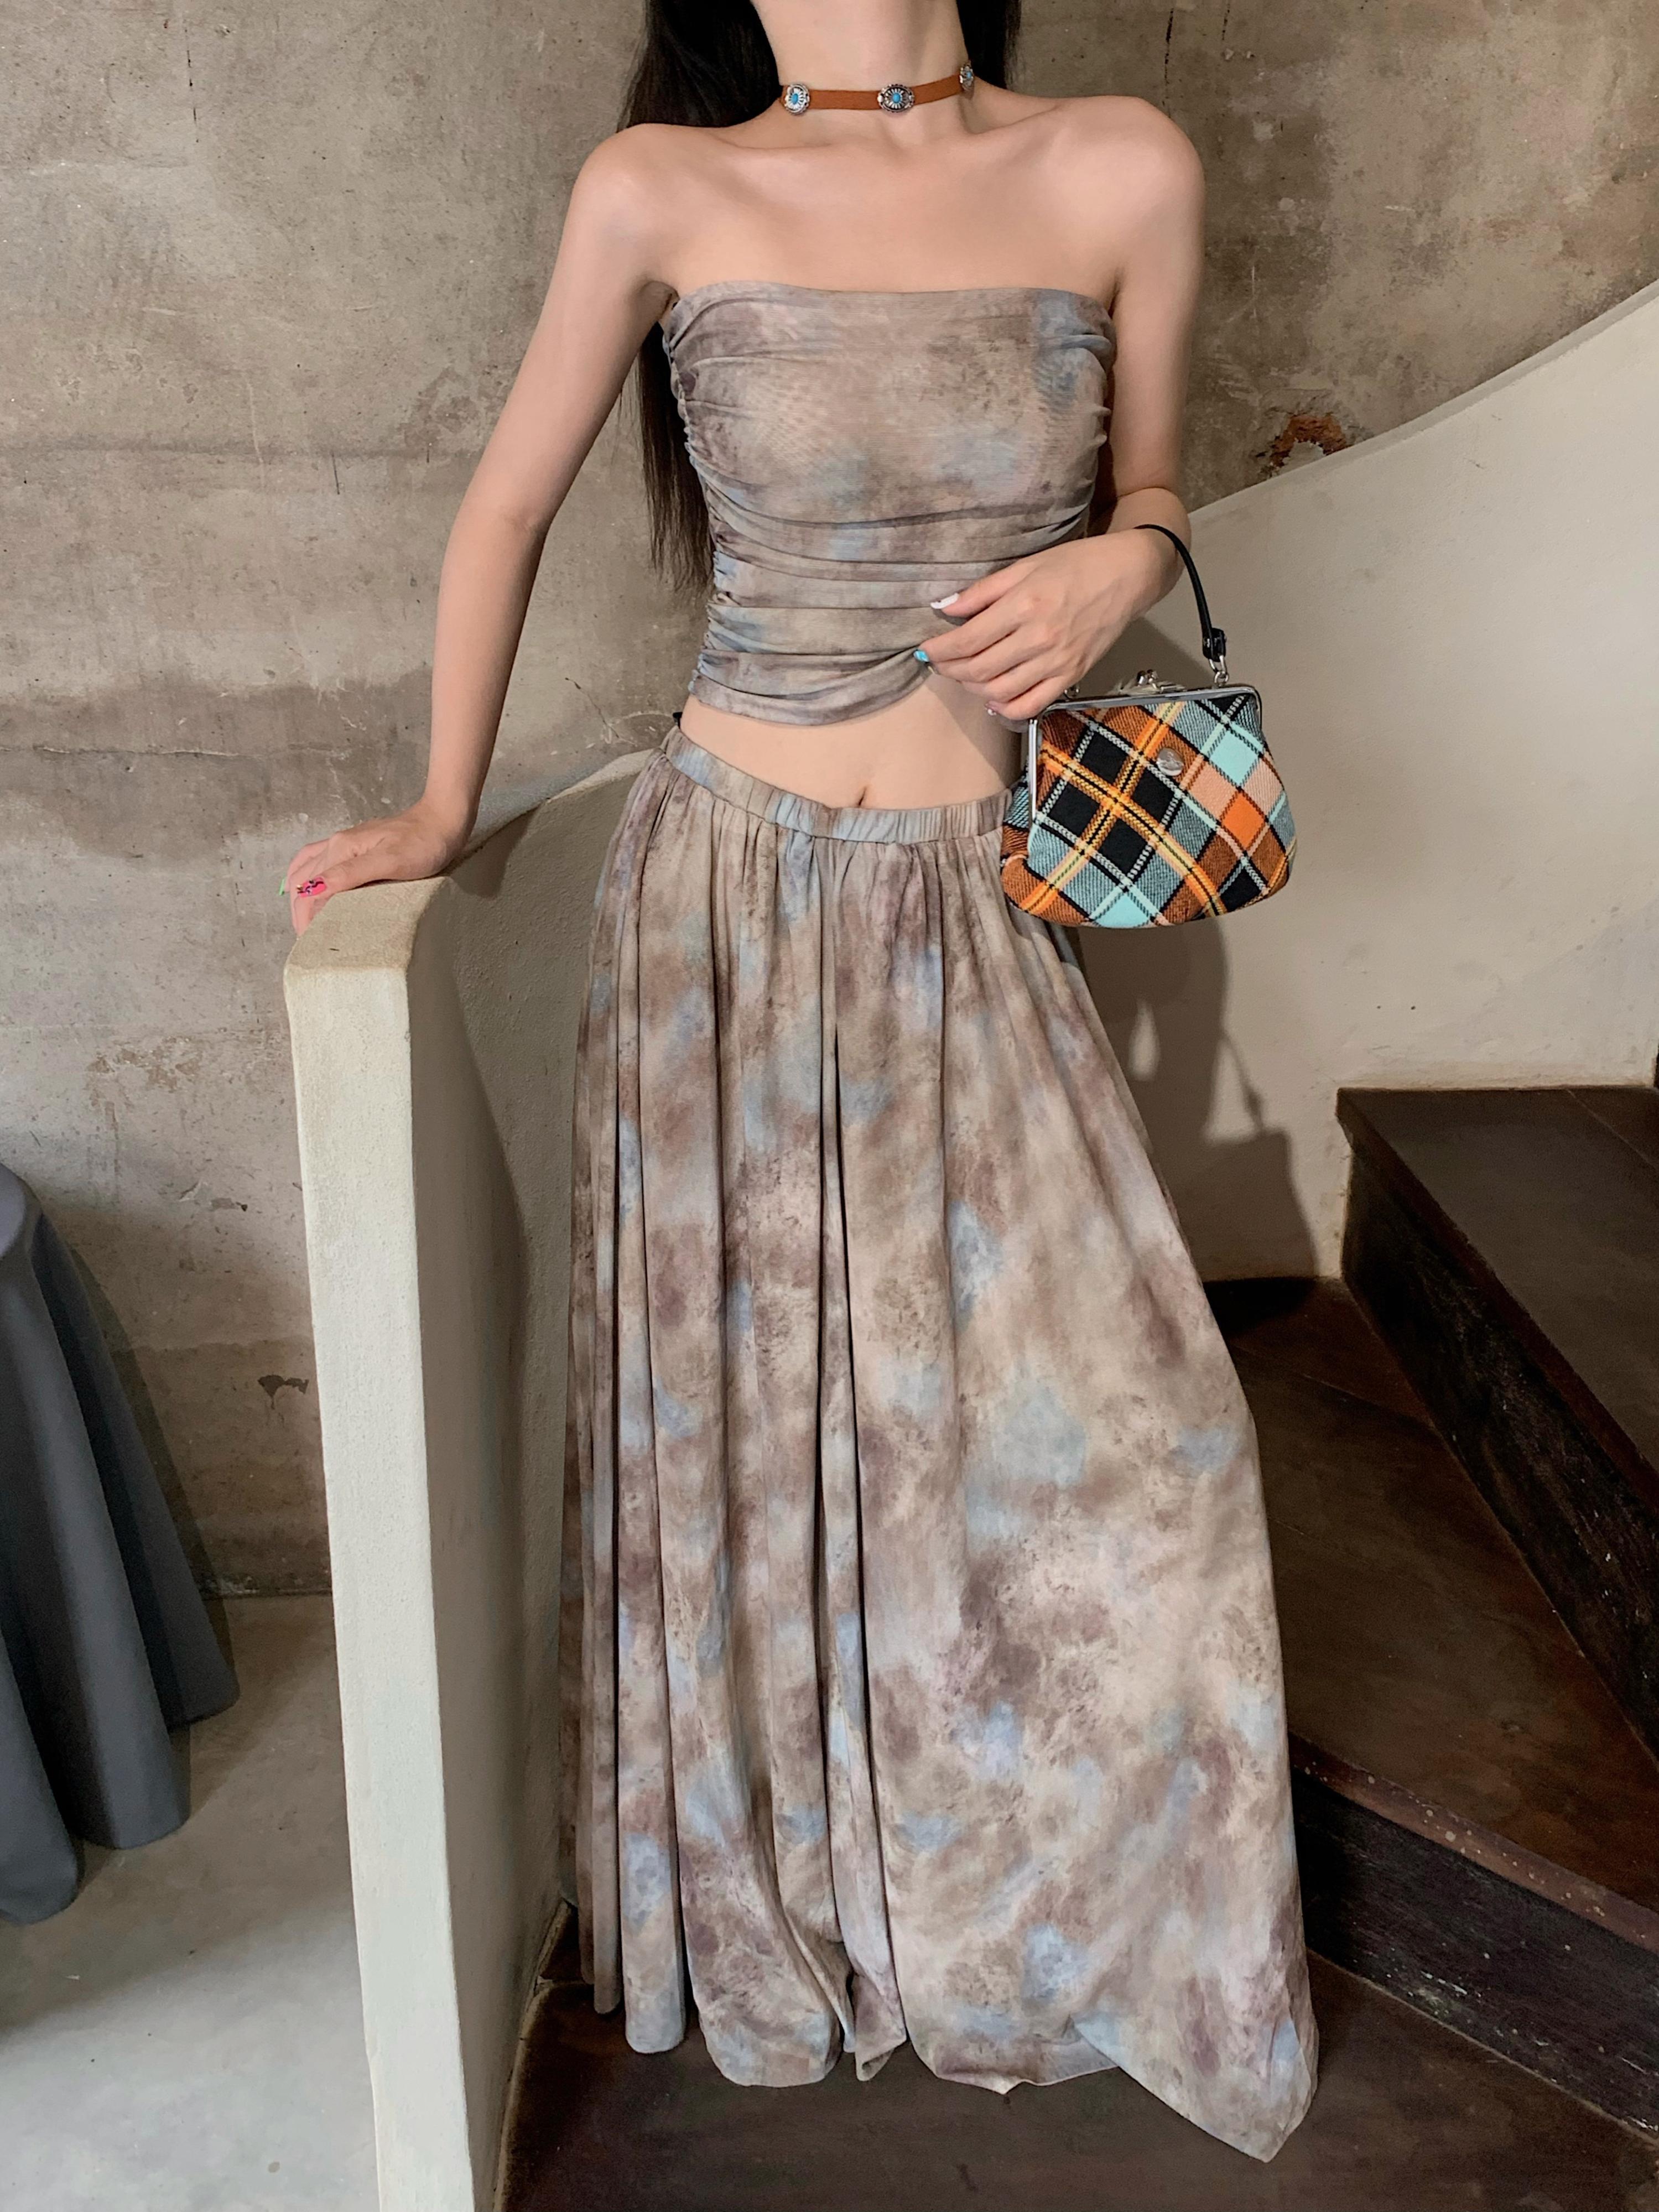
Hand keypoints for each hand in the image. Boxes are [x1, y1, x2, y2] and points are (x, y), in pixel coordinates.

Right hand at [282, 795, 470, 933]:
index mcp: (340, 849)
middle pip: (302, 881)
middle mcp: (336, 844)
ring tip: (306, 921)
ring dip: (300, 895)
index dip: (304, 918)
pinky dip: (308, 877)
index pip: (308, 889)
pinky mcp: (355, 846)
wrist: (442, 821)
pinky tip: (311, 887)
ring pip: (305, 870)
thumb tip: (311, 889)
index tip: (310, 943)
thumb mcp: (389, 862)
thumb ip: (349, 875)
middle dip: (299, 910)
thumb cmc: (423, 843)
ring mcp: (344, 843)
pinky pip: (318, 860)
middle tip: (308, 939)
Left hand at [915, 529, 1173, 720]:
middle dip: (950, 670)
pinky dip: (1006, 707)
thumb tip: (943, 608)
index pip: (967, 640)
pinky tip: (993, 698)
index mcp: (1024, 605)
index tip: (924, 649)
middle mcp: (1039, 638)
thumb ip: (983, 592)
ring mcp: (1057, 661)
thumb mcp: (1026, 566)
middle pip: (978, 669)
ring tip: (963, 676)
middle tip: (938, 663)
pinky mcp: (1072, 675)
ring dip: (972, 688)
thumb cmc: (1076, 564)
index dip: (939, 650)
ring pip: (999, 691)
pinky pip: (1031, 705)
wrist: (1128, 575)